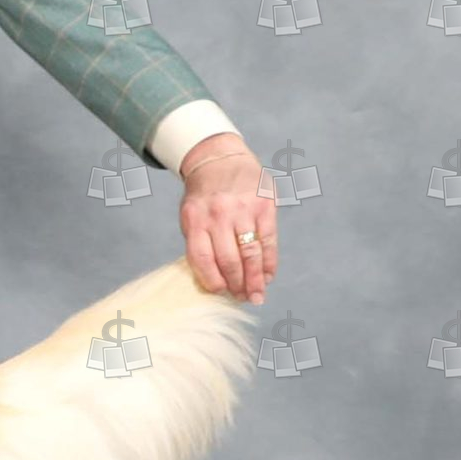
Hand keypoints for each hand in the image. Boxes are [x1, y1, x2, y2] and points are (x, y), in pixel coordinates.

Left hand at [176, 134, 274, 303]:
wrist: (220, 160)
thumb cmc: (204, 196)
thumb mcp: (191, 216)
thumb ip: (200, 243)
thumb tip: (213, 280)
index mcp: (195, 219)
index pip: (201, 258)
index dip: (212, 280)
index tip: (220, 293)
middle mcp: (219, 215)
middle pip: (229, 260)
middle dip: (237, 285)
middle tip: (243, 299)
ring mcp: (243, 210)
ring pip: (251, 254)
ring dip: (255, 280)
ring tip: (257, 295)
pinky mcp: (264, 205)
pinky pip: (269, 241)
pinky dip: (269, 262)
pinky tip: (268, 276)